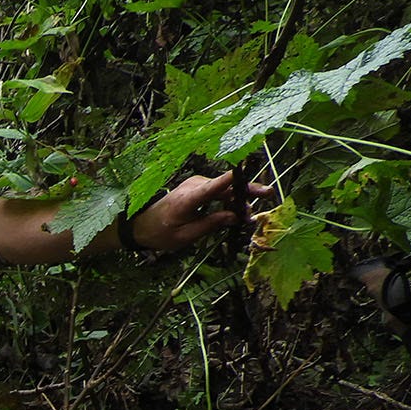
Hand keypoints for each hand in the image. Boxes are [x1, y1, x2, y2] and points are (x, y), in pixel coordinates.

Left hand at [130, 172, 275, 253]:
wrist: (142, 225)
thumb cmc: (161, 232)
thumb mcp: (186, 236)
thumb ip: (211, 225)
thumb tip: (235, 216)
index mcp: (188, 198)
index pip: (215, 186)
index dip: (233, 180)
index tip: (247, 173)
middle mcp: (194, 186)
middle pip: (226, 186)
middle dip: (247, 192)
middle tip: (268, 194)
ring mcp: (197, 184)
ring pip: (224, 189)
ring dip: (239, 199)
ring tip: (251, 214)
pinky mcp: (198, 187)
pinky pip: (218, 192)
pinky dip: (230, 200)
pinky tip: (239, 212)